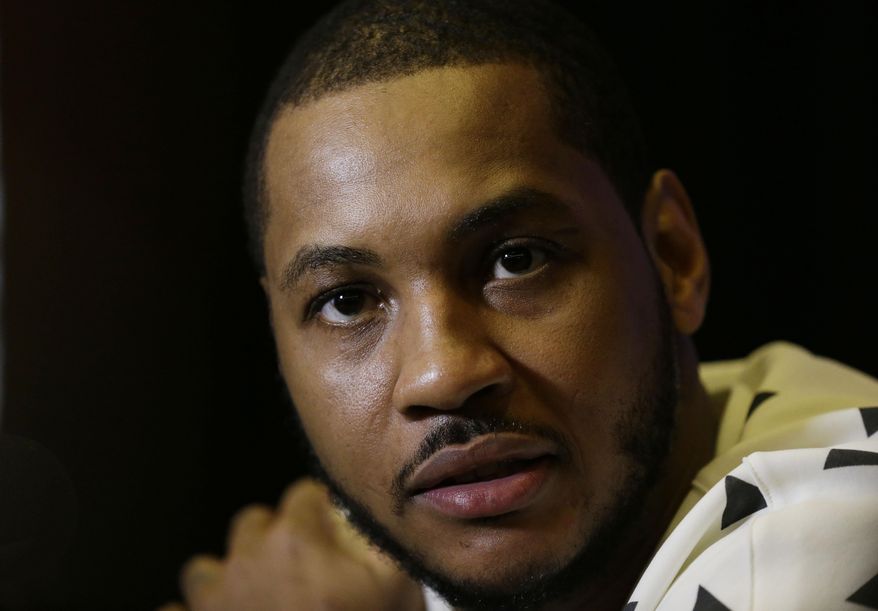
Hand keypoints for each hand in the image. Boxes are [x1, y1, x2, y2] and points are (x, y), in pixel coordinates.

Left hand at [159, 479, 423, 610]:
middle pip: (252, 523)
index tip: (328, 525)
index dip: (320, 509)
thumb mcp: (396, 588)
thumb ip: (383, 544)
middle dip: (273, 538)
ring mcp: (213, 602)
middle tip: (297, 567)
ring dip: (226, 577)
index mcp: (296, 541)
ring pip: (205, 568)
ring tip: (253, 599)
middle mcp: (247, 562)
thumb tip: (374, 521)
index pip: (303, 495)